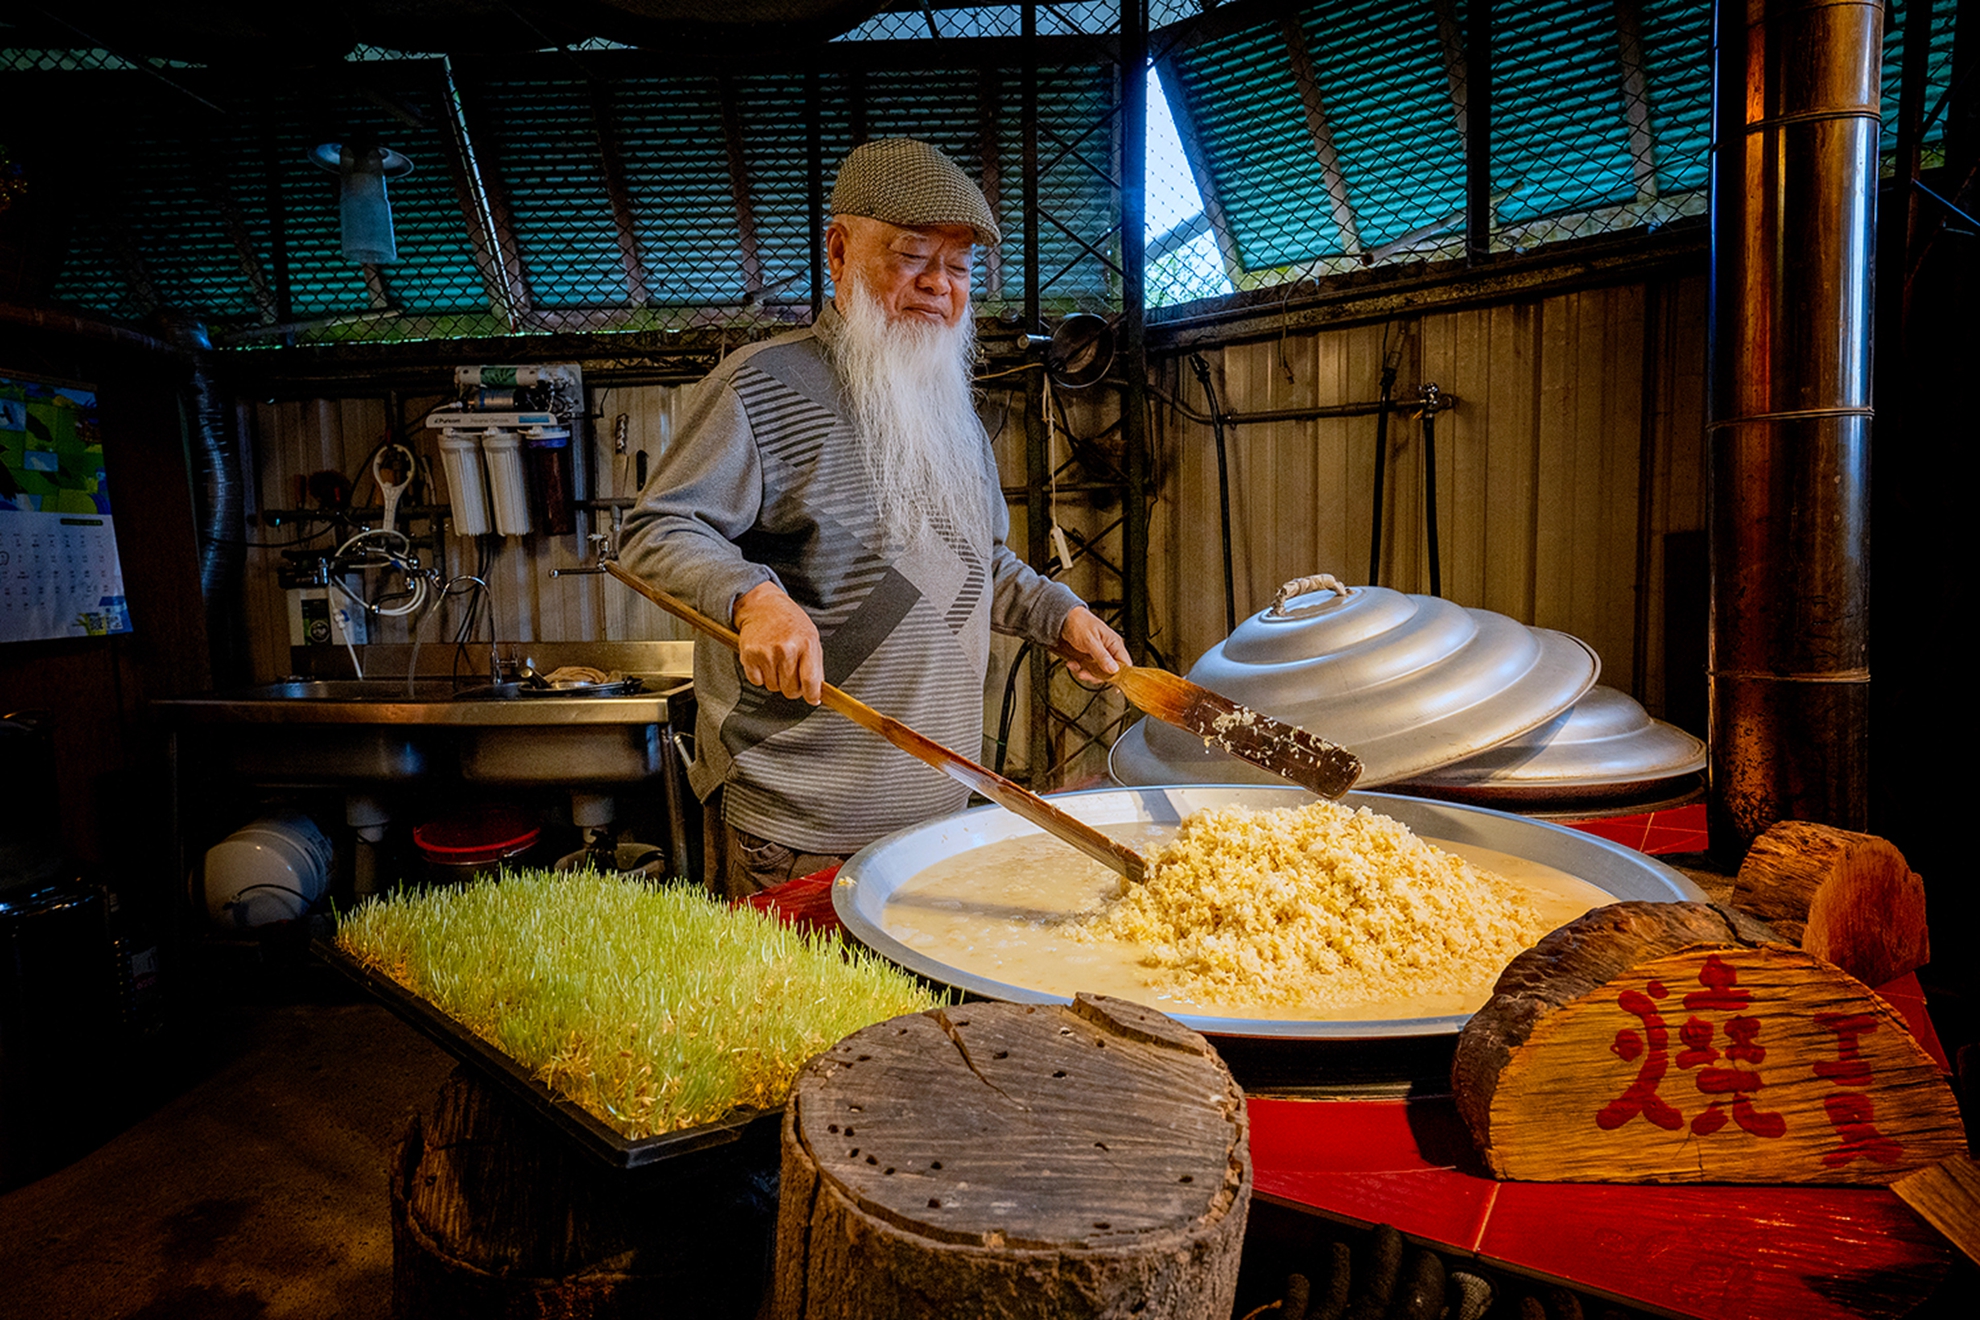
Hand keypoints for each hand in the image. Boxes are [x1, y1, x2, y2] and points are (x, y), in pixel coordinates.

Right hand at [732, 582, 822, 703]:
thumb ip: (815, 664)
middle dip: (792, 687)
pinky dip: (760, 675)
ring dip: (775, 679)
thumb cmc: (789, 621)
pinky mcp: (749, 656)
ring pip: (773, 687)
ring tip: (776, 660)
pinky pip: (757, 682)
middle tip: (790, 673)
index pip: (811, 682)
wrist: (762, 605)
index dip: (812, 696)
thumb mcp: (810, 636)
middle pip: (791, 690)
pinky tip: (764, 660)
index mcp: (806, 644)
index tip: (812, 699)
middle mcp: (787, 649)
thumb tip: (817, 692)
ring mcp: (767, 653)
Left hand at [1058, 606, 1128, 682]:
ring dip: (1086, 672)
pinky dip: (1079, 668)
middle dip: (1096, 675)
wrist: (1064, 619)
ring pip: (1098, 672)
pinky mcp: (1090, 657)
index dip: (1120, 675)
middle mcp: (1109, 650)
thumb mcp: (1090, 640)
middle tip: (1085, 673)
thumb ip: (1102, 656)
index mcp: (1114, 643)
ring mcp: (1100, 654)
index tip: (1112, 684)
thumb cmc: (1079, 623)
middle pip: (1110, 672)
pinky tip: (1073, 663)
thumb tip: (1114, 669)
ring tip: (1076, 666)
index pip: (1125, 664)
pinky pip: (1088, 669)